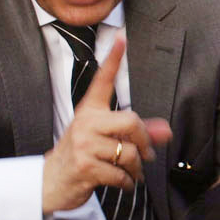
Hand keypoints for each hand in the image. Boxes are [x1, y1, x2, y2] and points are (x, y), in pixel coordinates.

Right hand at [41, 38, 172, 213]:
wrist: (52, 182)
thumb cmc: (83, 156)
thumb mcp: (106, 139)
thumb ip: (138, 133)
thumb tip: (166, 132)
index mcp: (90, 110)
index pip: (103, 81)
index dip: (114, 59)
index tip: (123, 37)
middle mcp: (86, 123)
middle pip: (131, 121)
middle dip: (145, 141)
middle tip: (147, 155)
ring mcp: (84, 144)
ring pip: (130, 152)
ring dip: (137, 169)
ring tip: (132, 173)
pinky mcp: (85, 166)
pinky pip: (121, 174)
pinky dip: (128, 183)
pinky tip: (123, 183)